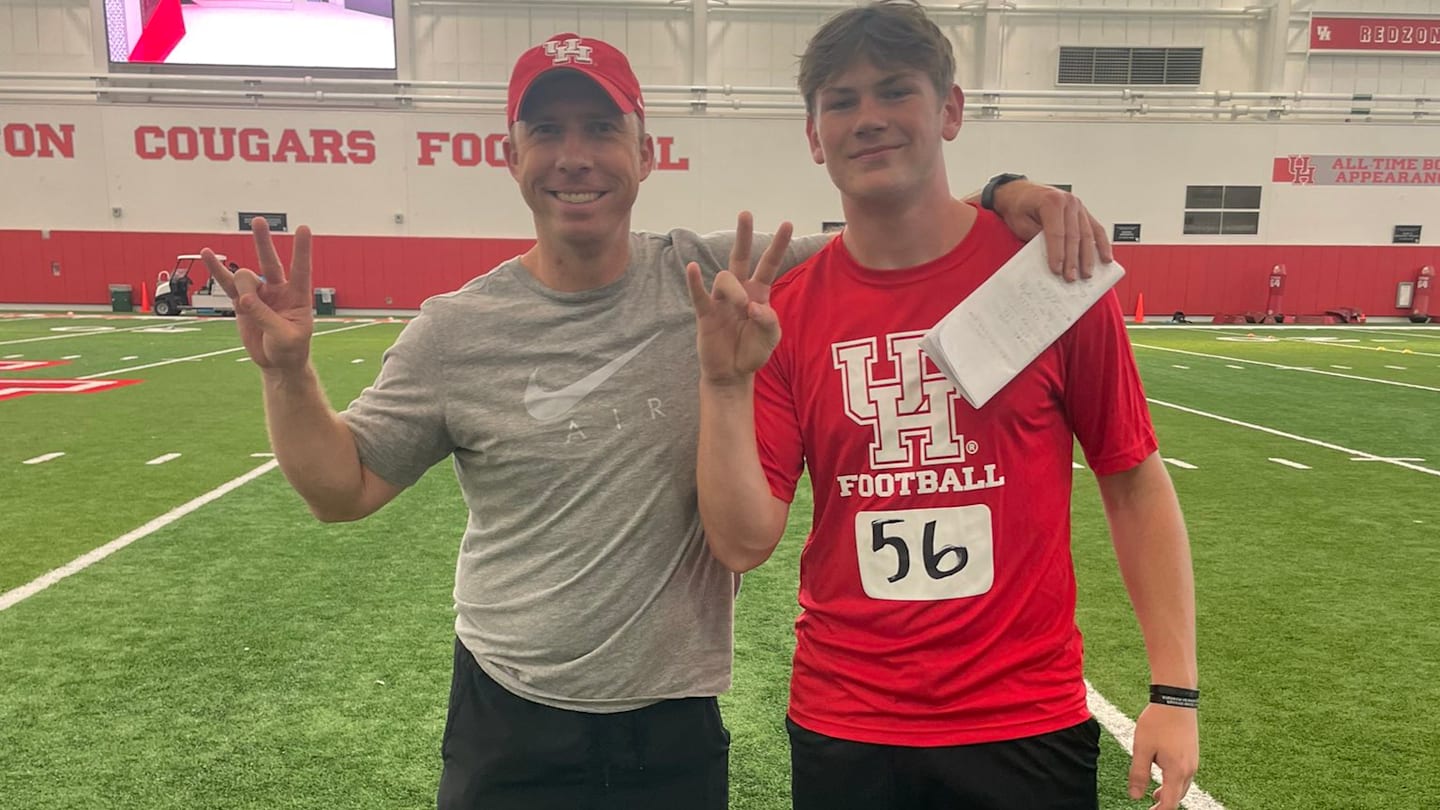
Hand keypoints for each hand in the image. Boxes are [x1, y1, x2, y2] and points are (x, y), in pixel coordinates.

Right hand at [201, 217, 313, 372]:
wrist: (277, 363)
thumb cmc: (290, 349)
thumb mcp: (284, 336)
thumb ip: (265, 316)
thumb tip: (245, 298)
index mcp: (298, 297)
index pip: (301, 270)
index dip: (302, 250)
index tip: (304, 228)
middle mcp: (278, 291)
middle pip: (270, 262)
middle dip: (263, 242)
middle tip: (258, 221)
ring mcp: (259, 295)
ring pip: (246, 277)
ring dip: (243, 287)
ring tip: (246, 303)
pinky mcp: (242, 303)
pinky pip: (228, 284)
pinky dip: (217, 270)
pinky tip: (206, 255)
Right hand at [684, 211, 793, 385]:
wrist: (732, 373)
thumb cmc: (752, 352)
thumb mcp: (770, 339)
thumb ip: (769, 321)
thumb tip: (754, 306)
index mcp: (760, 294)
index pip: (769, 264)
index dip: (778, 245)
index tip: (788, 224)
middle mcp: (740, 291)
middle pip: (741, 257)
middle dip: (744, 236)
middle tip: (745, 213)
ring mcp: (721, 301)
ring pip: (725, 279)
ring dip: (735, 290)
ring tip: (742, 308)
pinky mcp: (706, 313)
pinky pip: (699, 294)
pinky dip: (695, 281)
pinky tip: (692, 268)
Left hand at [990, 180, 1112, 280]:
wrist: (1020, 192)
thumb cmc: (1019, 206)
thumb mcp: (1021, 224)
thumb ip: (1036, 239)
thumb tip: (1050, 259)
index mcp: (1052, 201)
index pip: (1057, 233)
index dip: (1057, 254)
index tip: (1057, 270)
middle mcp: (1068, 202)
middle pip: (1074, 236)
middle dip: (1073, 260)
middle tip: (1071, 277)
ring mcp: (1078, 206)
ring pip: (1088, 234)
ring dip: (1088, 257)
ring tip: (1086, 274)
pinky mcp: (1083, 212)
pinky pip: (1096, 229)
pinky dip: (1102, 245)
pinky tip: (1105, 258)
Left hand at [1128, 704, 1199, 809]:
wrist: (1176, 698)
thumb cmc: (1157, 722)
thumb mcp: (1142, 748)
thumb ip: (1138, 774)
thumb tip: (1134, 796)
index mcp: (1177, 771)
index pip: (1170, 802)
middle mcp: (1189, 769)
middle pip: (1178, 796)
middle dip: (1164, 804)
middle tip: (1150, 807)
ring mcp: (1194, 761)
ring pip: (1183, 786)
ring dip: (1170, 792)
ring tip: (1154, 795)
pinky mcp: (1192, 753)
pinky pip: (1185, 774)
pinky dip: (1175, 781)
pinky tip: (1164, 775)